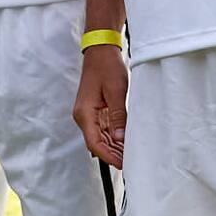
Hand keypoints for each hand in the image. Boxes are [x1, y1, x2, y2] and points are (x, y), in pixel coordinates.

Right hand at [72, 44, 127, 167]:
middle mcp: (83, 116)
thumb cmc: (107, 67)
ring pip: (100, 138)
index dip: (108, 156)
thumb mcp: (116, 91)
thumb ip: (118, 116)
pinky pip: (103, 129)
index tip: (122, 164)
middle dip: (113, 154)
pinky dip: (114, 138)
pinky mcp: (95, 111)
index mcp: (85, 113)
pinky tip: (125, 143)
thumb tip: (120, 139)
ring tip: (131, 155)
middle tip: (132, 162)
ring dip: (114, 147)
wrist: (100, 51)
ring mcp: (88, 114)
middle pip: (97, 143)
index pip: (94, 143)